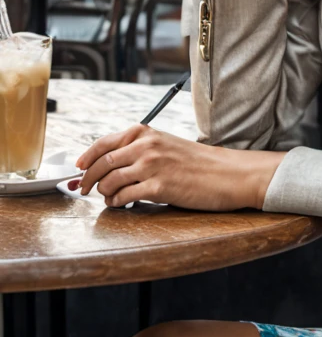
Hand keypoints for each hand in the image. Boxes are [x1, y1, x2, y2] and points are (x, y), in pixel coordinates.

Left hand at [75, 125, 284, 210]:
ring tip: (109, 197)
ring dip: (103, 193)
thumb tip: (109, 164)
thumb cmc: (198, 162)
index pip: (104, 143)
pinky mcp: (158, 188)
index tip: (78, 168)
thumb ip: (139, 149)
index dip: (85, 158)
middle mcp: (146, 146)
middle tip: (84, 189)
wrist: (227, 173)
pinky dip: (118, 202)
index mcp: (146, 133)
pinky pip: (124, 197)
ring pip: (109, 181)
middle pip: (102, 163)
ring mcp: (151, 167)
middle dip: (87, 179)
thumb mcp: (166, 145)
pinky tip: (123, 203)